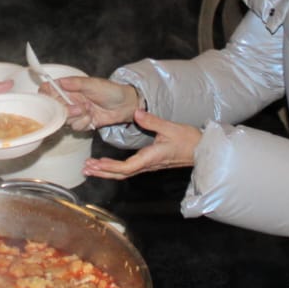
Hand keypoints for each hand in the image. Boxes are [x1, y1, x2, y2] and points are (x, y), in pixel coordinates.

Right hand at [52, 75, 139, 130]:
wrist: (125, 105)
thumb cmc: (110, 90)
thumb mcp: (93, 83)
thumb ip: (76, 83)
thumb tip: (59, 81)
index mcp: (68, 87)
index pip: (48, 91)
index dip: (46, 96)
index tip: (53, 99)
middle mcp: (68, 100)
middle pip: (54, 108)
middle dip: (65, 110)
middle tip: (78, 108)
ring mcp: (74, 112)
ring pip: (64, 119)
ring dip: (77, 116)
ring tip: (89, 109)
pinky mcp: (81, 122)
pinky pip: (75, 127)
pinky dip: (83, 123)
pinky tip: (92, 117)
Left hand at [83, 106, 199, 179]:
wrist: (202, 150)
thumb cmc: (188, 140)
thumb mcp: (170, 127)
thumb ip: (152, 121)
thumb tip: (137, 113)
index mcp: (151, 158)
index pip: (126, 167)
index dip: (109, 167)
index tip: (95, 164)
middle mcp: (148, 164)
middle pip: (121, 174)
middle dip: (102, 172)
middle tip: (85, 169)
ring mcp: (149, 165)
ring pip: (124, 173)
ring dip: (107, 171)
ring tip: (91, 168)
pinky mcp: (150, 163)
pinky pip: (130, 169)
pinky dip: (115, 168)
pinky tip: (107, 165)